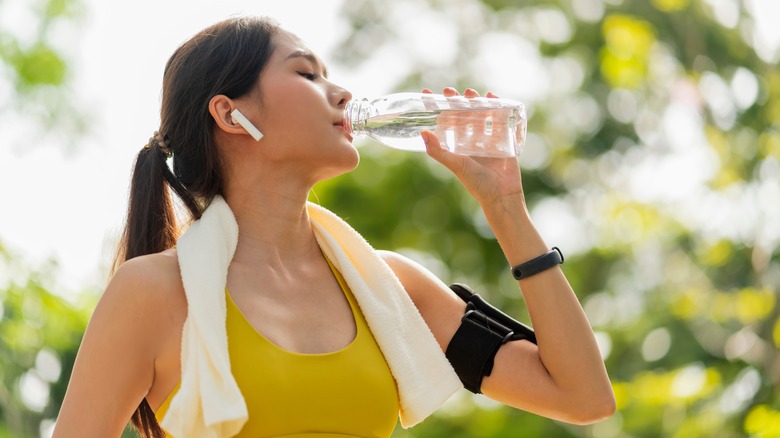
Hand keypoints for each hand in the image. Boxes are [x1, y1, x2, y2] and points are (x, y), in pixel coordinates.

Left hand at [421, 87, 524, 206]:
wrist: (502, 195)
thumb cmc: (477, 183)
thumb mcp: (456, 165)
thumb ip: (438, 151)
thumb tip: (422, 132)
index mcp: (457, 147)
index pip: (444, 123)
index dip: (436, 109)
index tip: (427, 94)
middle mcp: (471, 142)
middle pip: (462, 116)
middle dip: (456, 102)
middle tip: (449, 91)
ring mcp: (487, 140)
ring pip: (480, 115)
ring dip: (475, 102)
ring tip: (470, 91)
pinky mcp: (503, 140)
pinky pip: (499, 120)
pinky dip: (497, 107)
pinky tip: (492, 96)